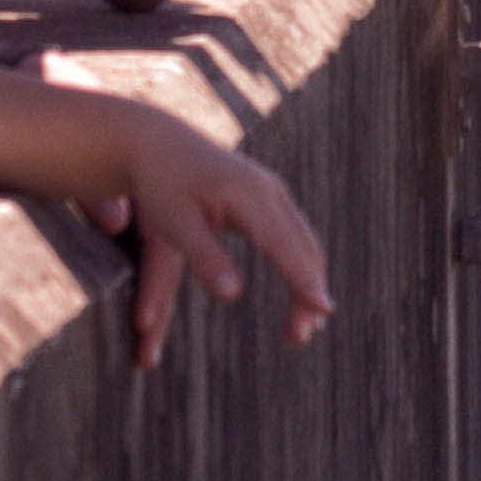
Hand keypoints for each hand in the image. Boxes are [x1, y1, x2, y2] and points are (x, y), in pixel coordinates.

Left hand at [113, 103, 330, 362]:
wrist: (156, 143)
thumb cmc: (160, 185)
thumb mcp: (174, 223)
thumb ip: (205, 258)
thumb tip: (235, 296)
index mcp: (248, 196)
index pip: (284, 246)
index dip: (304, 280)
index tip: (323, 310)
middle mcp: (270, 191)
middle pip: (303, 247)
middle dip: (308, 292)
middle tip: (299, 338)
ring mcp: (273, 191)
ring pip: (304, 242)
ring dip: (307, 282)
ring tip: (301, 327)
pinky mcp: (268, 196)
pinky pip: (295, 235)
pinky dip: (300, 266)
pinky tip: (298, 290)